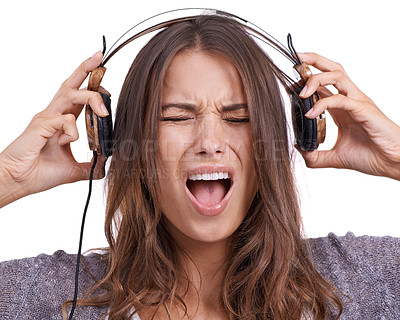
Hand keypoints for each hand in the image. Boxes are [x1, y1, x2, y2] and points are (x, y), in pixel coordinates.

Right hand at [0, 52, 107, 206]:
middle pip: (70, 85)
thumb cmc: (39, 172)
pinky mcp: (41, 125)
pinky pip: (65, 120)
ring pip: (70, 94)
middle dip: (86, 69)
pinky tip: (68, 143)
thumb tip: (105, 164)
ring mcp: (46, 118)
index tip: (102, 73)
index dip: (90, 85)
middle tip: (99, 57)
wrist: (19, 181)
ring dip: (90, 97)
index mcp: (61, 121)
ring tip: (104, 111)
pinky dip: (73, 131)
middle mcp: (53, 115)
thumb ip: (90, 165)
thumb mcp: (72, 169)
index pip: (77, 96)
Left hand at [296, 52, 399, 179]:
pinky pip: (341, 99)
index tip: (289, 81)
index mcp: (342, 106)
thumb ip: (317, 156)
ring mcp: (358, 102)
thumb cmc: (370, 155)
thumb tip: (301, 152)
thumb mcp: (336, 157)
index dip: (306, 78)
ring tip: (300, 93)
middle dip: (312, 60)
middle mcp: (350, 99)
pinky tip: (310, 114)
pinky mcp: (364, 110)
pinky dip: (322, 103)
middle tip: (294, 60)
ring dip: (316, 79)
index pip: (323, 84)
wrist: (392, 163)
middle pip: (332, 69)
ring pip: (337, 76)